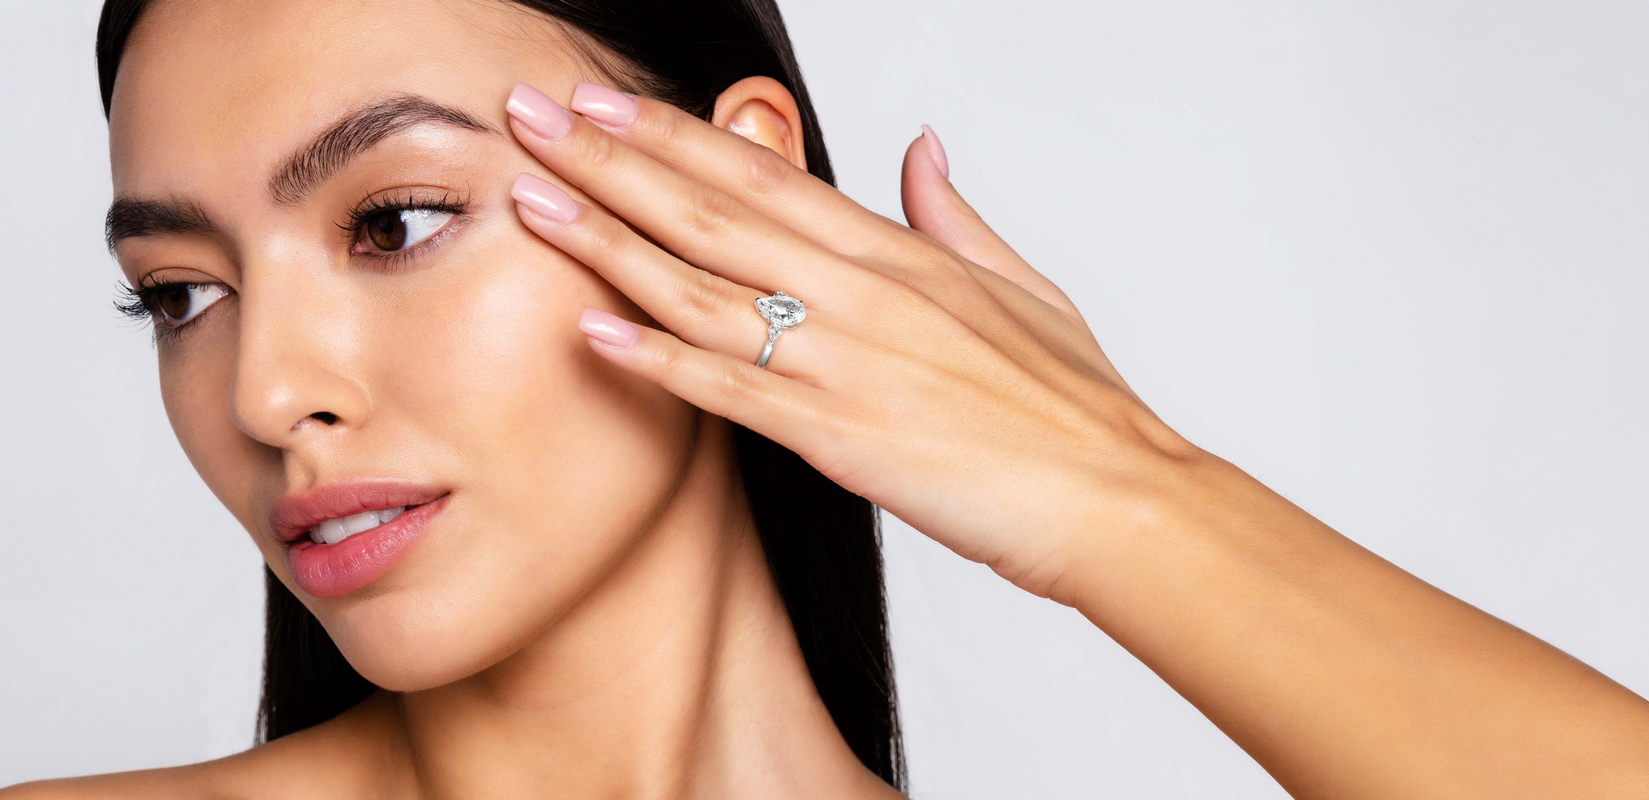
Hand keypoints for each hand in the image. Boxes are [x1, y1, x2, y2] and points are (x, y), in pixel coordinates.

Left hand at [502, 81, 1203, 599]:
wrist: (1117, 495)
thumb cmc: (1074, 403)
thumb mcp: (1021, 283)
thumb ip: (953, 212)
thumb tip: (921, 148)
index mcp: (897, 251)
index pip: (764, 173)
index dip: (675, 135)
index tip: (607, 104)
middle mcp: (859, 291)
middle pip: (710, 209)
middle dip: (611, 161)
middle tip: (533, 118)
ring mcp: (844, 360)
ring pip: (702, 287)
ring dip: (607, 242)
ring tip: (531, 204)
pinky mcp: (839, 436)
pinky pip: (728, 392)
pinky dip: (657, 361)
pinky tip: (593, 332)